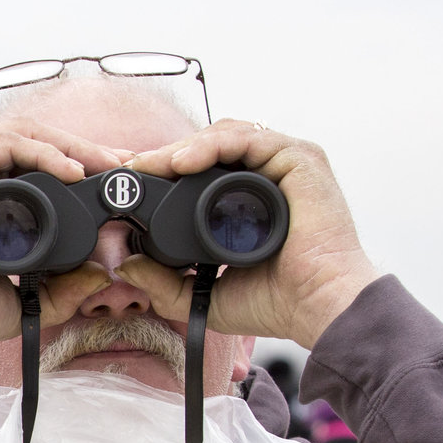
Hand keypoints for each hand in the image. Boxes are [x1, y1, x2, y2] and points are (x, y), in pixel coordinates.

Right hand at [0, 119, 134, 349]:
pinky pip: (9, 142)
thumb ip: (60, 291)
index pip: (36, 167)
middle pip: (36, 144)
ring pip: (26, 135)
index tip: (114, 182)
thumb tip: (98, 278)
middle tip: (124, 164)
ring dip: (72, 145)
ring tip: (106, 163)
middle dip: (85, 150)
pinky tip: (73, 171)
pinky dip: (45, 151)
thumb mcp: (22, 298)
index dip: (78, 167)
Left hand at [116, 121, 378, 349]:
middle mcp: (268, 178)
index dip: (165, 172)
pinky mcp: (300, 159)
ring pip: (226, 137)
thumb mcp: (206, 293)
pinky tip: (182, 162)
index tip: (130, 184)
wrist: (317, 305)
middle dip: (167, 155)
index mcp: (250, 202)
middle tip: (131, 170)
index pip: (203, 171)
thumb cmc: (278, 302)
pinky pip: (249, 138)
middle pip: (210, 149)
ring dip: (183, 147)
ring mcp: (285, 165)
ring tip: (151, 166)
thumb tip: (125, 266)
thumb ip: (165, 284)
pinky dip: (213, 144)